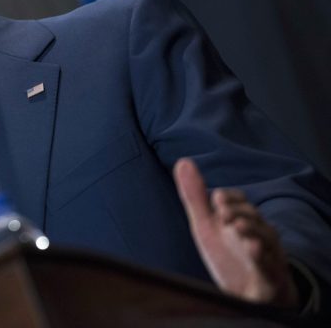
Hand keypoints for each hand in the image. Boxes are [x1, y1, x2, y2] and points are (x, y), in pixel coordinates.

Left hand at [173, 158, 298, 306]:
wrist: (249, 293)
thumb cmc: (228, 253)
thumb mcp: (207, 225)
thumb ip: (195, 196)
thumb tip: (183, 161)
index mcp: (240, 218)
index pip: (238, 200)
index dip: (229, 198)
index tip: (216, 198)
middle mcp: (257, 232)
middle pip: (252, 216)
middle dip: (238, 212)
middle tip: (222, 213)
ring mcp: (267, 253)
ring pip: (266, 238)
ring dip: (252, 230)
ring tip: (237, 227)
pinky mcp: (271, 276)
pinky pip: (271, 266)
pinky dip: (262, 258)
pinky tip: (254, 253)